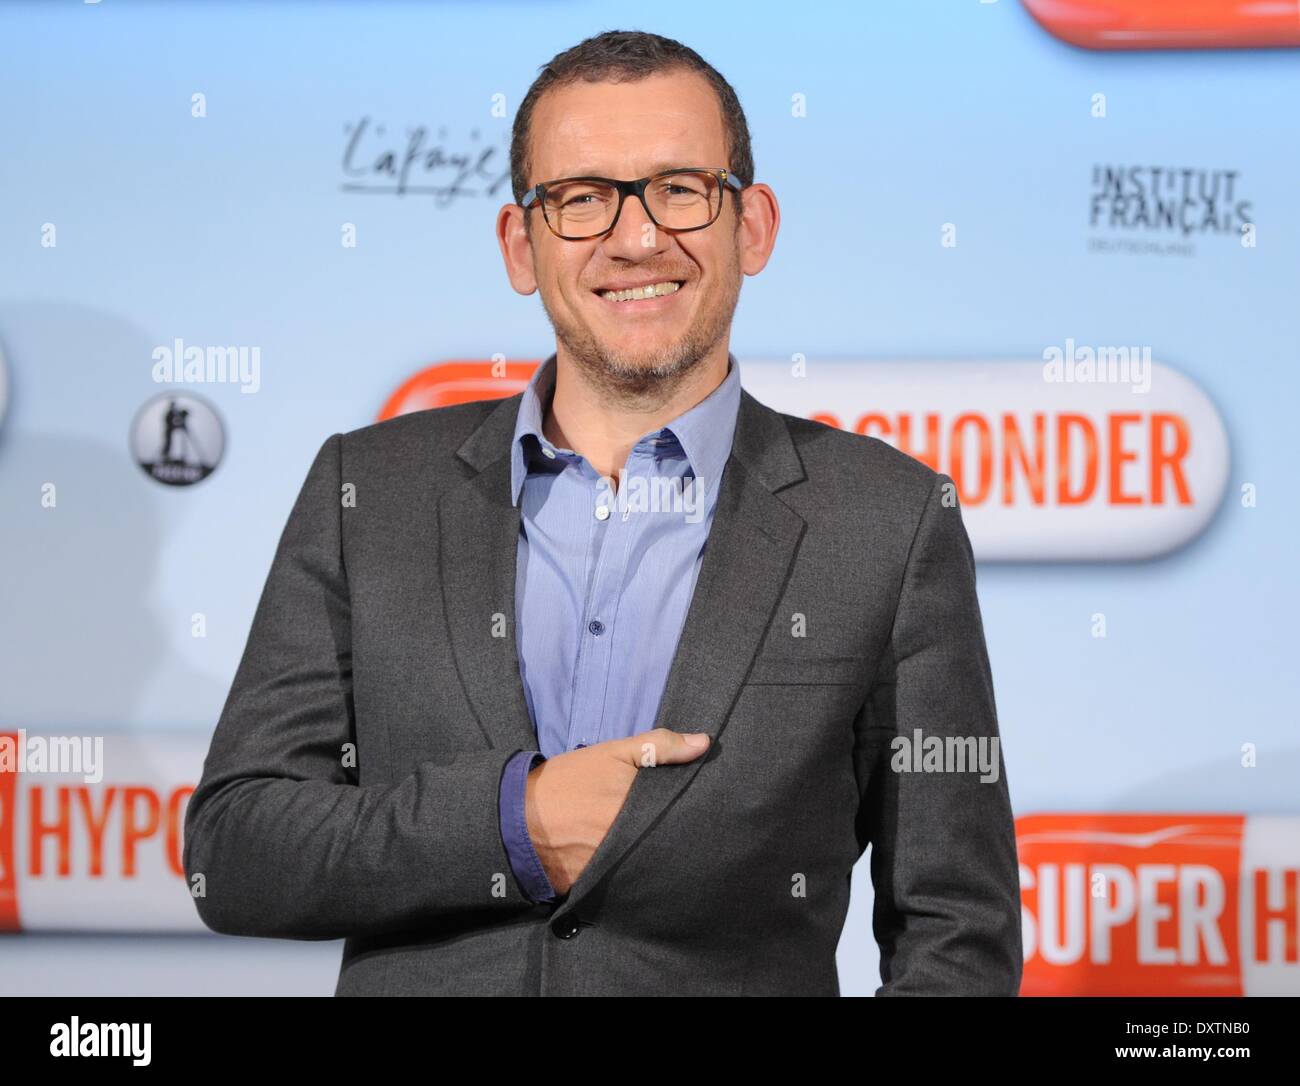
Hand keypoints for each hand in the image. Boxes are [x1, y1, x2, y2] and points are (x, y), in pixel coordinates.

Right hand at [524, 728, 710, 895]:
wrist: (518, 816)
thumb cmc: (569, 780)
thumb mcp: (613, 753)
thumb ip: (659, 746)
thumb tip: (704, 743)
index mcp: (637, 810)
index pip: (679, 819)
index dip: (692, 818)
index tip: (698, 812)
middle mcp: (628, 843)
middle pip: (667, 845)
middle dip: (673, 839)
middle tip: (680, 832)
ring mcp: (612, 868)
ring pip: (648, 866)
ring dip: (653, 858)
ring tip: (658, 849)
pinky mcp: (596, 887)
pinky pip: (624, 885)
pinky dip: (630, 876)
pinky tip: (633, 866)